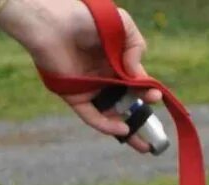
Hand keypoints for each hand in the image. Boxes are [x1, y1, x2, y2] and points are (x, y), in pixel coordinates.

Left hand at [0, 0, 162, 151]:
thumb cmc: (85, 18)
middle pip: (125, 102)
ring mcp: (89, 88)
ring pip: (110, 113)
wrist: (52, 23)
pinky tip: (123, 129)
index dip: (146, 91)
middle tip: (153, 132)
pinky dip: (107, 125)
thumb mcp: (122, 25)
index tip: (156, 97)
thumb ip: (136, 47)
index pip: (135, 81)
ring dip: (127, 128)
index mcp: (116, 59)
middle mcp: (103, 75)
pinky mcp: (74, 96)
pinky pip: (92, 116)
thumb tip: (138, 76)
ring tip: (142, 141)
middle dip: (140, 118)